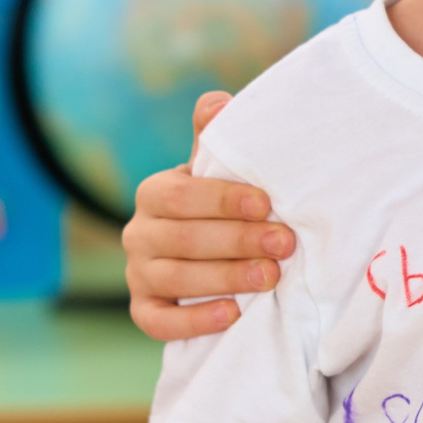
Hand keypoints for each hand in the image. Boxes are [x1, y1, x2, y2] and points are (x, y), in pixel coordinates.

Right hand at [122, 90, 295, 339]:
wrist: (205, 253)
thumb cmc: (220, 205)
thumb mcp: (218, 171)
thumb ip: (216, 140)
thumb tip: (219, 102)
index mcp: (155, 193)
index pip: (181, 195)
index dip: (223, 199)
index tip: (266, 204)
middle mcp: (139, 233)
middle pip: (183, 239)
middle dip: (237, 241)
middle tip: (284, 244)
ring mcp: (138, 273)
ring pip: (175, 279)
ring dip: (226, 278)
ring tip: (270, 278)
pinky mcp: (144, 309)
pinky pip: (158, 321)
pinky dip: (194, 320)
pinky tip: (232, 315)